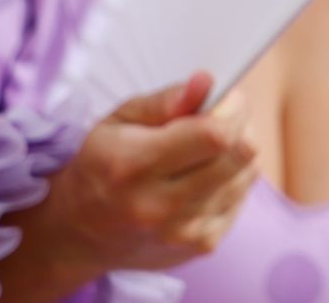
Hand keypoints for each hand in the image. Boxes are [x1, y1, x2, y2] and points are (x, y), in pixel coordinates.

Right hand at [0, 73, 256, 294]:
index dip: (231, 108)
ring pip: (247, 174)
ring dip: (237, 152)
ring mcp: (182, 231)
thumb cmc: (103, 164)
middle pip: (239, 153)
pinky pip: (242, 198)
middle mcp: (158, 205)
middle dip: (240, 125)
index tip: (226, 97)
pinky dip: (233, 180)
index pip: (214, 134)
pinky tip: (206, 176)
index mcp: (133, 166)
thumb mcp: (119, 120)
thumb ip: (165, 100)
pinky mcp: (201, 245)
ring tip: (209, 148)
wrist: (80, 233)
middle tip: (221, 117)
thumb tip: (206, 82)